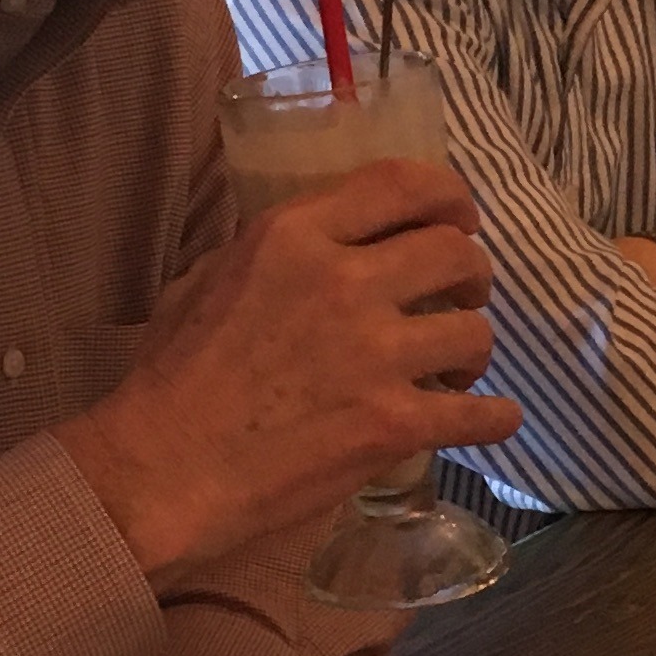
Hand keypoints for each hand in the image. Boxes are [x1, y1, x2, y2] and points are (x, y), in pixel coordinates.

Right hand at [54, 157, 517, 577]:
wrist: (163, 471)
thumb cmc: (170, 378)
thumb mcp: (207, 279)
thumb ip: (273, 253)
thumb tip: (322, 244)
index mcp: (294, 236)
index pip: (403, 184)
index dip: (449, 196)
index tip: (459, 218)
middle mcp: (343, 282)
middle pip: (456, 253)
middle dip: (471, 274)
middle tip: (461, 298)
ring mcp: (374, 355)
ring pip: (476, 332)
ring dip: (474, 349)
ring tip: (454, 369)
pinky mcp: (393, 424)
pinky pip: (479, 413)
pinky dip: (493, 417)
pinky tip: (488, 418)